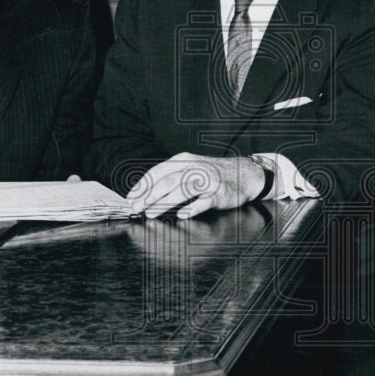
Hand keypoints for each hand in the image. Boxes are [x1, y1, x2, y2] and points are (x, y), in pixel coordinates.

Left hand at [127, 153, 265, 218]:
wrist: (244, 174)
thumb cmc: (212, 174)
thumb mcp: (190, 168)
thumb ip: (170, 177)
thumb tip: (145, 194)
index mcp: (183, 160)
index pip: (158, 172)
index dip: (142, 186)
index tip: (130, 199)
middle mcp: (194, 167)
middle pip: (167, 181)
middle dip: (148, 196)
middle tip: (136, 209)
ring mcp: (208, 180)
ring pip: (182, 190)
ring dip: (164, 203)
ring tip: (151, 214)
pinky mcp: (219, 193)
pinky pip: (203, 201)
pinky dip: (192, 208)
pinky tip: (181, 215)